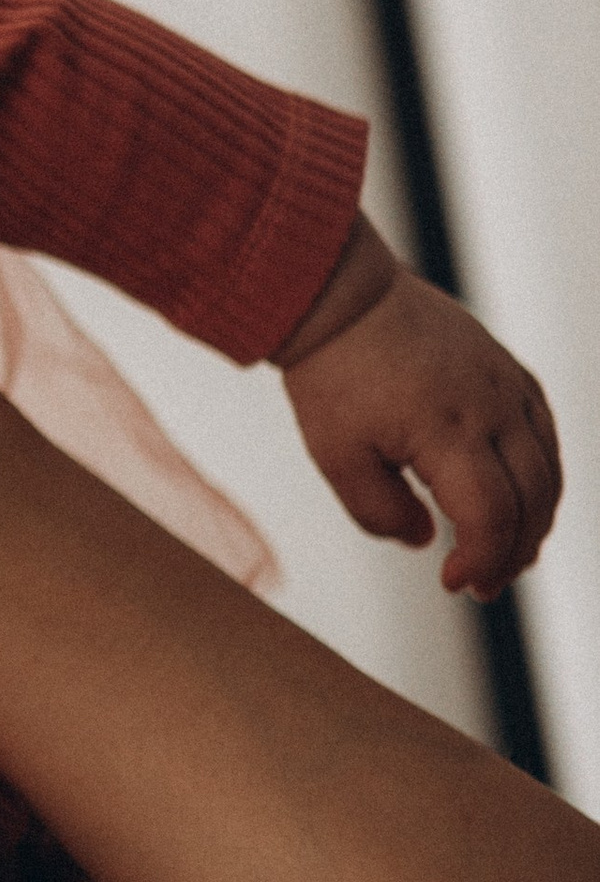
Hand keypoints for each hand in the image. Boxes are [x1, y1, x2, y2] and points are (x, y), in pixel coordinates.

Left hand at [278, 216, 560, 598]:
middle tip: (484, 584)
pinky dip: (542, 475)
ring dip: (536, 520)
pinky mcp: (509, 370)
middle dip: (514, 552)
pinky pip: (545, 432)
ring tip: (507, 554)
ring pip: (549, 468)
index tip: (453, 583)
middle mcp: (492, 406)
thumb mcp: (337, 457)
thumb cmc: (333, 374)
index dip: (481, 559)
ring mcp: (507, 384)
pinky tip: (520, 500)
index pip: (491, 514)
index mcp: (448, 429)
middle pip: (533, 498)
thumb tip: (426, 541)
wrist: (342, 297)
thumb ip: (379, 511)